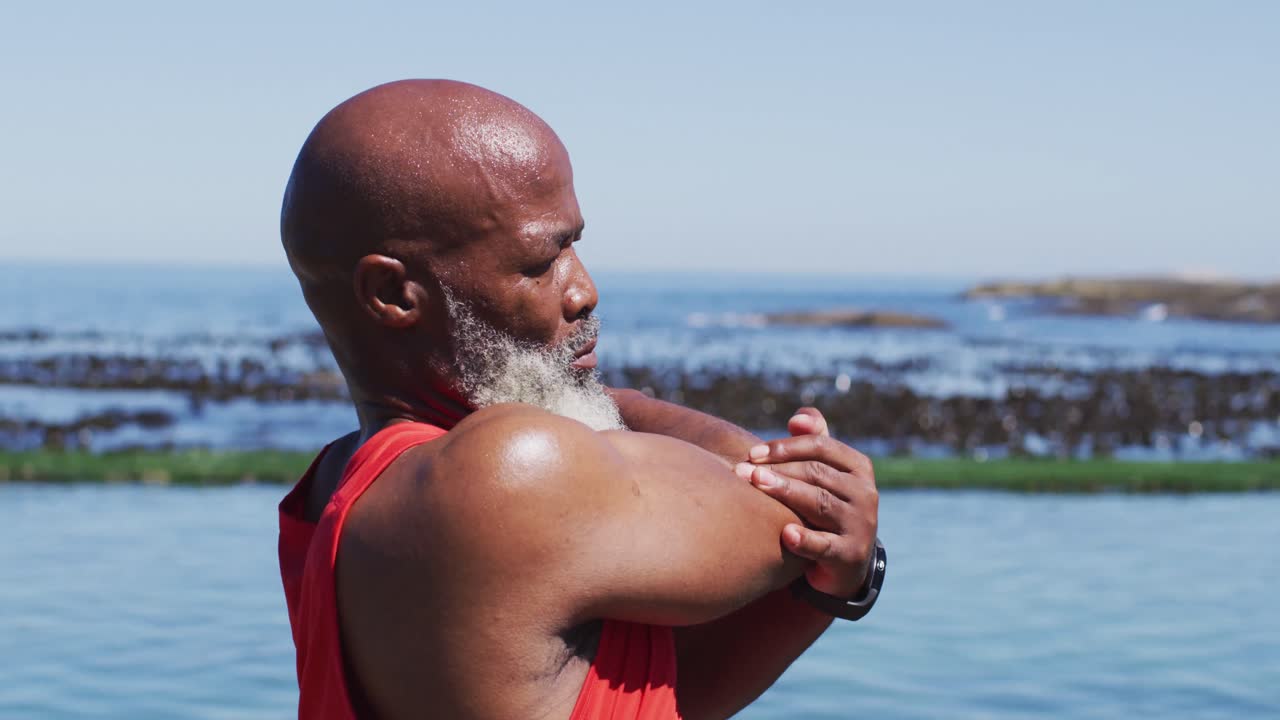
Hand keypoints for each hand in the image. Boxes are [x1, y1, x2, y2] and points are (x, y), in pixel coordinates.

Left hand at [734, 408, 878, 597]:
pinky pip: (825, 545)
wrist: (847, 560)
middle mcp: (865, 493)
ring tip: (756, 486)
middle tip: (743, 471)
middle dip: (777, 470)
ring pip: (819, 503)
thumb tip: (797, 417)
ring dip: (785, 492)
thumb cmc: (827, 505)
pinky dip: (805, 539)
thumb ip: (813, 440)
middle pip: (817, 473)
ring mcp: (860, 524)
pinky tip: (785, 534)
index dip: (785, 447)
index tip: (752, 453)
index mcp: (858, 467)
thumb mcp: (826, 472)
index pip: (821, 446)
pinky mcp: (851, 555)